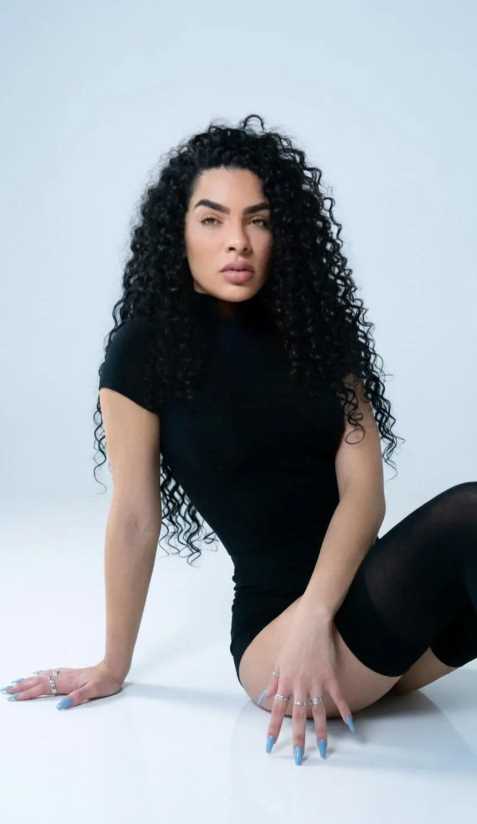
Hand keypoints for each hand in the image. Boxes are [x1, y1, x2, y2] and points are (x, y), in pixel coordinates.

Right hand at [1, 661, 124, 708]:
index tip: (13, 697)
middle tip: (6, 690)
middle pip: (38, 681)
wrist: (114, 669)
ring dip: (28, 680)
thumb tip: (61, 706)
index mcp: (66, 683)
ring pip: (43, 677)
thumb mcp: (94, 691)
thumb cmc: (105, 682)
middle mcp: (64, 677)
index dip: (28, 693)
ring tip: (16, 682)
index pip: (42, 688)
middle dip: (22, 686)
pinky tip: (37, 673)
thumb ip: (78, 698)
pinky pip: (50, 673)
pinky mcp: (70, 674)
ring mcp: (66, 674)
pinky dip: (40, 674)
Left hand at [261, 611, 353, 763]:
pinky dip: (345, 712)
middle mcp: (298, 685)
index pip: (276, 711)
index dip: (273, 729)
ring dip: (321, 734)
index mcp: (284, 682)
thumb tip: (264, 696)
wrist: (311, 623)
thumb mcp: (278, 661)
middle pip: (298, 718)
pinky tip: (351, 727)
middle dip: (299, 740)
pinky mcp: (330, 677)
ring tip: (324, 752)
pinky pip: (338, 698)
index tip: (269, 746)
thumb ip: (272, 681)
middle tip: (299, 759)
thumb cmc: (293, 641)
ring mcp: (315, 682)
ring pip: (318, 713)